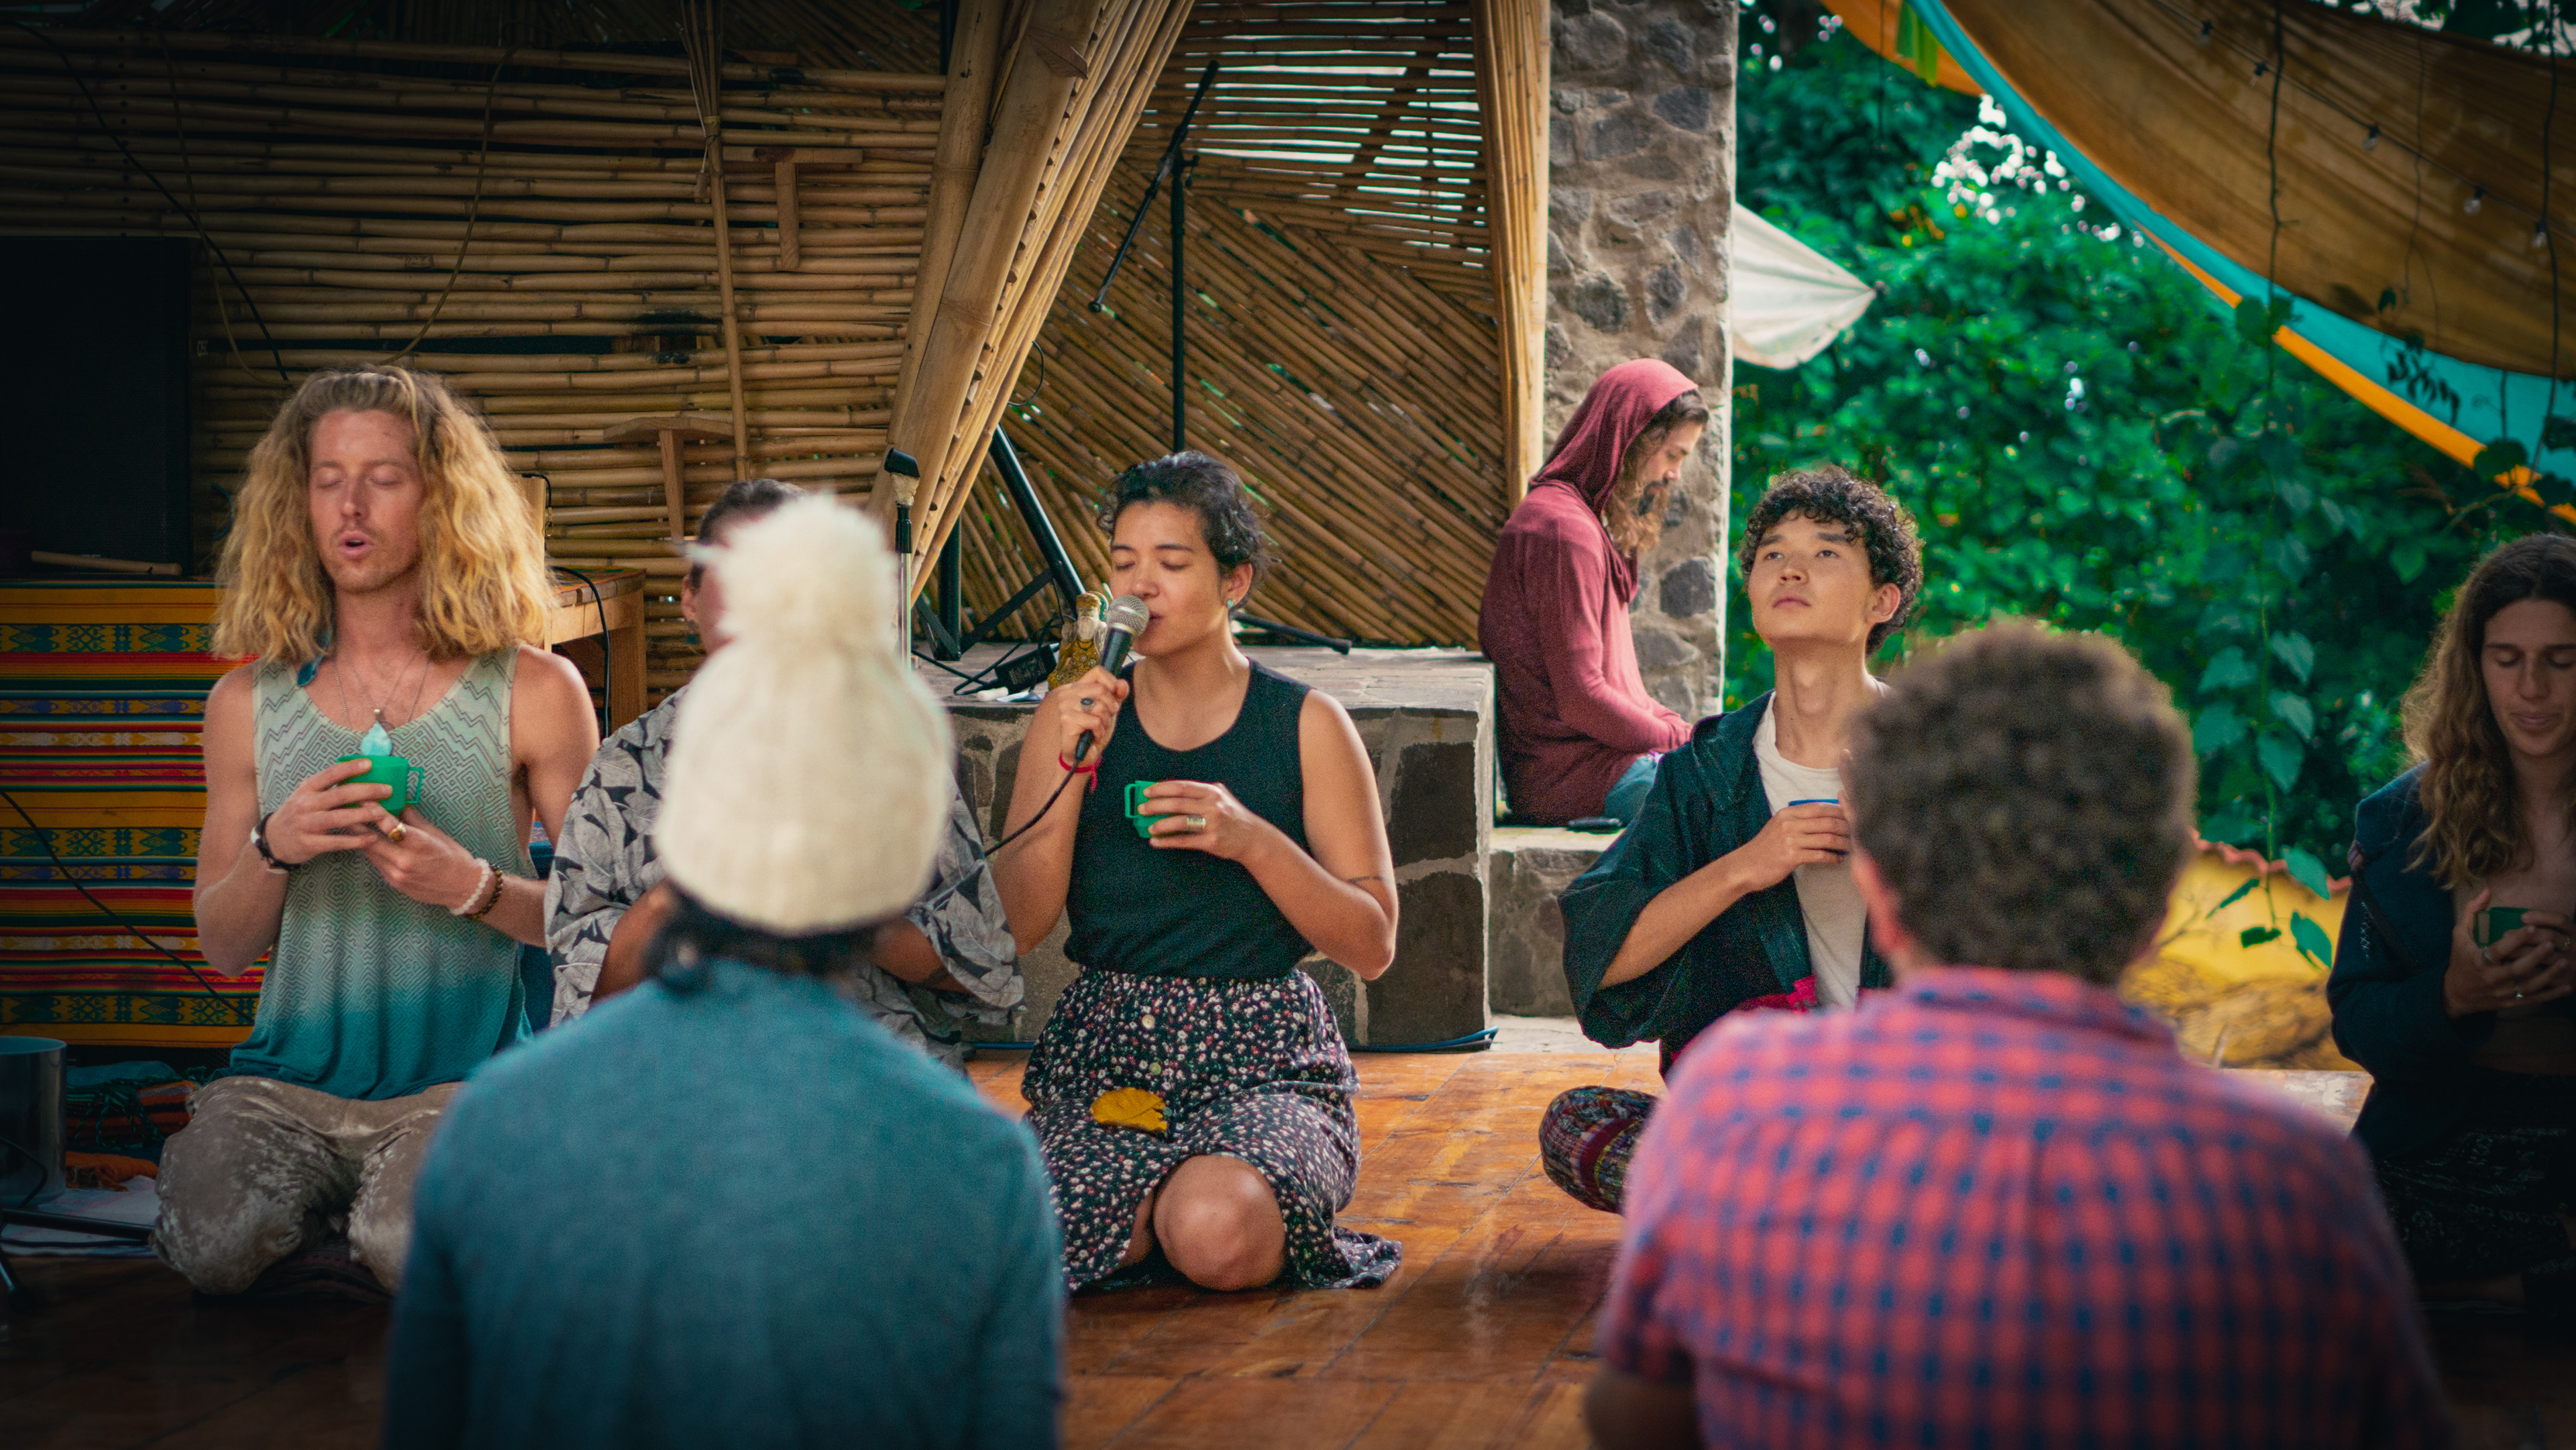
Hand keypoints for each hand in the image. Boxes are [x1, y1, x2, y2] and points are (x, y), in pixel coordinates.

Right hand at [262, 758, 393, 866]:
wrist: (274, 839)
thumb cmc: (298, 812)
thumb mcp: (306, 795)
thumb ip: (327, 787)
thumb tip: (360, 774)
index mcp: (307, 789)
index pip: (330, 774)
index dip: (350, 768)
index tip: (369, 764)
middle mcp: (306, 804)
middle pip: (340, 795)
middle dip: (366, 791)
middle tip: (387, 790)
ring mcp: (307, 824)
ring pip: (339, 818)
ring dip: (363, 815)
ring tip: (382, 813)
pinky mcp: (310, 843)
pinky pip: (336, 841)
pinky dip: (356, 840)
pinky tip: (372, 838)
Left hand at [355, 806, 488, 910]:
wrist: (462, 887)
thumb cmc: (453, 857)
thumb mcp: (437, 834)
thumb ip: (414, 819)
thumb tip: (398, 803)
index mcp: (420, 845)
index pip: (390, 826)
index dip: (374, 812)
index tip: (363, 799)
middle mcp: (405, 861)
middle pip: (371, 840)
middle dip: (357, 824)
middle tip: (345, 809)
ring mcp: (397, 874)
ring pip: (370, 853)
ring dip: (360, 837)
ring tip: (350, 822)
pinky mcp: (393, 883)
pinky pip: (377, 863)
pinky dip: (371, 851)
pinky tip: (366, 841)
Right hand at [1053, 666, 1128, 770]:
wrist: (1083, 754)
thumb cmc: (1094, 730)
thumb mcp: (1110, 709)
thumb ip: (1117, 694)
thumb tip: (1123, 683)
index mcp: (1077, 687)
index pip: (1097, 671)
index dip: (1111, 683)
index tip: (1114, 697)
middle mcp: (1067, 694)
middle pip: (1100, 689)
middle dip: (1110, 706)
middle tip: (1105, 718)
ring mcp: (1064, 706)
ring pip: (1098, 706)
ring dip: (1105, 721)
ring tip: (1098, 728)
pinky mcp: (1066, 720)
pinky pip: (1095, 721)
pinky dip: (1099, 731)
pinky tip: (1093, 735)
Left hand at [1140, 780, 1274, 863]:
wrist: (1252, 837)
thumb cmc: (1232, 815)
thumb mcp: (1221, 797)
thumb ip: (1199, 793)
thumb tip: (1166, 793)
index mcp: (1212, 792)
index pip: (1181, 786)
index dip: (1161, 788)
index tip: (1147, 791)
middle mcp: (1213, 806)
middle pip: (1177, 803)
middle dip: (1155, 805)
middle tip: (1142, 808)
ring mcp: (1213, 824)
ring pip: (1179, 822)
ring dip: (1160, 824)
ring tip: (1149, 827)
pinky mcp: (1211, 841)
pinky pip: (1184, 841)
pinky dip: (1167, 841)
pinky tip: (1156, 842)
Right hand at [1726, 802, 1849, 892]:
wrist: (1746, 866)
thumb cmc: (1765, 848)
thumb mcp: (1778, 826)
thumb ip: (1798, 820)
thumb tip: (1825, 818)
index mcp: (1787, 813)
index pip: (1820, 808)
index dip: (1839, 811)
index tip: (1851, 817)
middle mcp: (1789, 823)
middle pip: (1827, 821)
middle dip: (1846, 827)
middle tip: (1857, 832)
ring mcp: (1790, 840)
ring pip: (1826, 838)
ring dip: (1842, 843)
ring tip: (1851, 846)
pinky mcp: (1792, 856)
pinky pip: (1820, 855)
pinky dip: (1833, 857)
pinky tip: (1838, 859)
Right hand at [2445, 890, 2575, 1016]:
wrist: (2457, 993)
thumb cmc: (2460, 960)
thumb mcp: (2459, 935)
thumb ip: (2472, 912)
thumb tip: (2487, 891)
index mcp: (2479, 961)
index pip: (2499, 950)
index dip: (2515, 939)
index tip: (2531, 927)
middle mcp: (2491, 978)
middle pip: (2517, 969)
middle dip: (2535, 956)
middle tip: (2552, 944)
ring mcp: (2502, 992)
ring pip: (2528, 985)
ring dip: (2548, 975)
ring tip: (2564, 962)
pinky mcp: (2510, 1002)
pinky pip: (2533, 999)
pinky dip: (2551, 995)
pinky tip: (2566, 987)